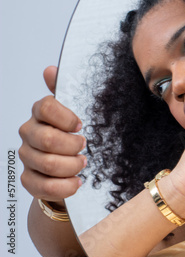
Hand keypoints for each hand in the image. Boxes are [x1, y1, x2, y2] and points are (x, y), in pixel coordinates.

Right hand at [18, 66, 85, 202]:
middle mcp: (29, 133)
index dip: (65, 117)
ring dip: (72, 166)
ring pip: (48, 163)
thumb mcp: (77, 110)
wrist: (69, 165)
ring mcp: (27, 157)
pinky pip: (44, 186)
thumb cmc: (73, 134)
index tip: (81, 124)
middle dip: (72, 145)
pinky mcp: (29, 179)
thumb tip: (50, 70)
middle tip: (85, 146)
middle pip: (47, 139)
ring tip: (83, 164)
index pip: (45, 107)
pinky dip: (64, 186)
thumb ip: (65, 90)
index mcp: (40, 113)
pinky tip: (77, 182)